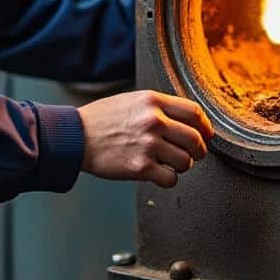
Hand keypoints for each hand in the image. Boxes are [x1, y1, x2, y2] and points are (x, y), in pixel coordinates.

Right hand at [77, 90, 213, 187]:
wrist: (74, 137)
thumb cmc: (100, 120)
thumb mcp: (131, 101)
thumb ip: (158, 108)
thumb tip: (187, 122)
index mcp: (152, 101)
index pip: (194, 112)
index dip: (205, 126)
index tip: (205, 134)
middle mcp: (153, 121)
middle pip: (196, 139)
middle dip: (198, 151)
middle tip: (191, 154)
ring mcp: (148, 144)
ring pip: (186, 161)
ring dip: (181, 166)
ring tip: (167, 163)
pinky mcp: (140, 167)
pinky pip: (170, 178)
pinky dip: (167, 179)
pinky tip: (157, 173)